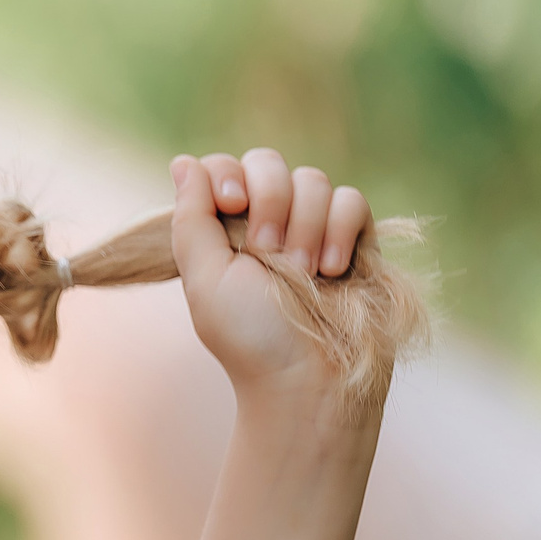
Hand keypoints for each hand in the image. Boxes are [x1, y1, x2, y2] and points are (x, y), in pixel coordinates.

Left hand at [170, 148, 373, 401]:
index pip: (222, 168)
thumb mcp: (206, 279)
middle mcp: (268, 222)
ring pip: (313, 179)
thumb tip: (184, 162)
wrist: (312, 377)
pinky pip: (352, 199)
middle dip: (269, 200)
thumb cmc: (251, 336)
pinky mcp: (356, 238)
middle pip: (267, 162)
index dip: (227, 175)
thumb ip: (191, 219)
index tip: (231, 205)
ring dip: (305, 224)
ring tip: (304, 273)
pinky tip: (333, 268)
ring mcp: (314, 227)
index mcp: (224, 229)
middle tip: (267, 250)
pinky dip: (341, 229)